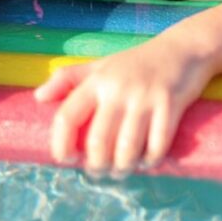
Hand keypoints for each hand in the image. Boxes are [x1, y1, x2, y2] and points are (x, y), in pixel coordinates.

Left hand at [34, 38, 211, 176]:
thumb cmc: (138, 61)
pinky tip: (148, 162)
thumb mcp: (101, 65)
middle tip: (100, 172)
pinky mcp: (170, 103)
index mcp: (97, 81)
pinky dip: (150, 160)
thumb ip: (68, 78)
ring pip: (126, 149)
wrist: (183, 48)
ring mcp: (145, 97)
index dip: (61, 145)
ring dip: (123, 168)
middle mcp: (118, 89)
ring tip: (122, 171)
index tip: (67, 159)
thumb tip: (38, 97)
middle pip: (97, 142)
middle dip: (96, 166)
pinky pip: (157, 144)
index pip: (67, 116)